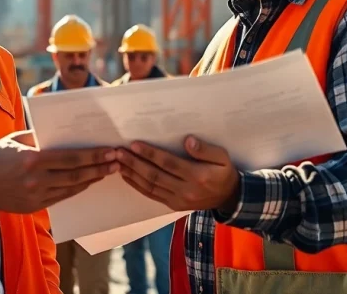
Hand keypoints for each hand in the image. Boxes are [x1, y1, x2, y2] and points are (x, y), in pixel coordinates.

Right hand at [0, 130, 117, 213]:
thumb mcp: (18, 139)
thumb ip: (41, 136)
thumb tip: (67, 132)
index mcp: (33, 159)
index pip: (72, 158)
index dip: (94, 156)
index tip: (110, 151)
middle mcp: (36, 180)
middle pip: (76, 175)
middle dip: (99, 168)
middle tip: (117, 162)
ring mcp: (36, 196)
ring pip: (72, 188)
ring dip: (92, 180)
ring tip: (107, 172)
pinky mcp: (34, 207)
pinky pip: (62, 197)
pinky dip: (77, 189)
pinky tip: (87, 181)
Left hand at [116, 135, 239, 211]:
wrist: (228, 197)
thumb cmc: (224, 172)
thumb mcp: (222, 157)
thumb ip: (205, 150)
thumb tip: (188, 141)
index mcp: (198, 176)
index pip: (169, 163)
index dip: (150, 154)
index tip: (134, 144)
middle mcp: (186, 190)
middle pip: (155, 176)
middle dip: (134, 163)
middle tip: (118, 152)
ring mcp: (178, 200)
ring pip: (150, 187)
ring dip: (132, 174)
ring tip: (118, 162)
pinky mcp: (173, 205)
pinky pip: (152, 195)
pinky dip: (137, 186)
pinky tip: (127, 176)